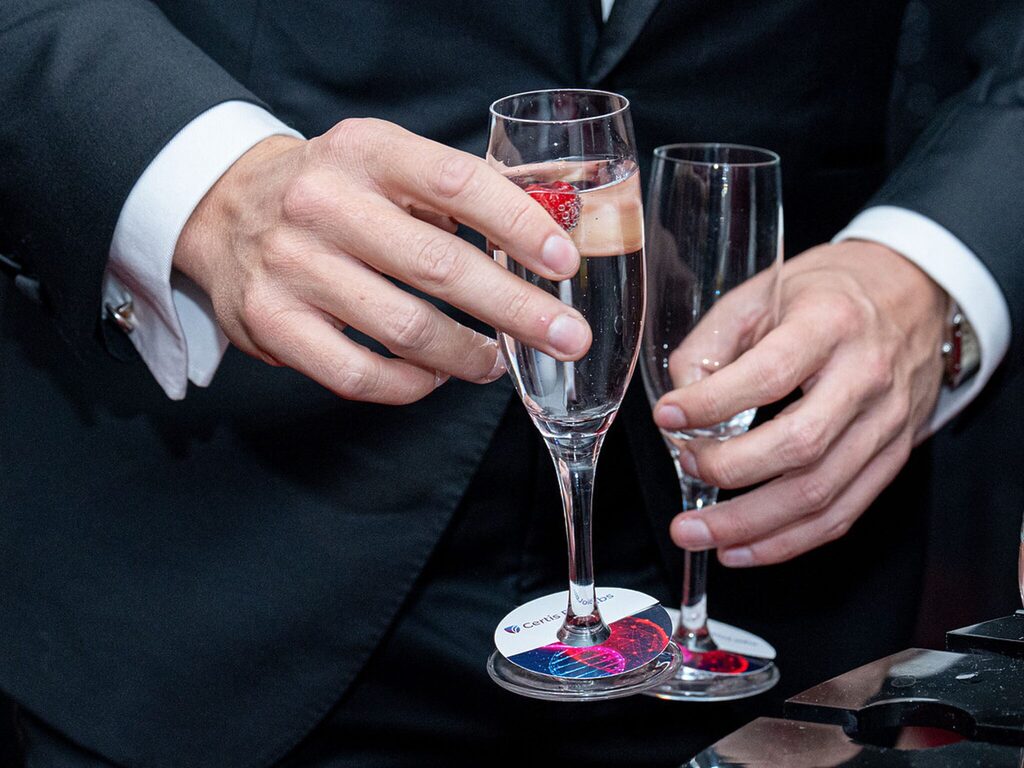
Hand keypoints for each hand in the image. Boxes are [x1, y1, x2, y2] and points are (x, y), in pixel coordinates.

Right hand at [173, 119, 590, 403]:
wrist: (224, 210)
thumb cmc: (332, 191)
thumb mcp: (384, 162)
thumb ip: (454, 193)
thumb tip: (544, 233)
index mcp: (365, 151)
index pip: (456, 182)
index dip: (519, 225)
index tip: (564, 262)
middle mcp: (322, 203)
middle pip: (439, 266)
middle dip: (517, 309)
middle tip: (567, 336)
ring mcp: (291, 266)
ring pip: (405, 329)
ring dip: (468, 355)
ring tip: (496, 361)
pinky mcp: (271, 323)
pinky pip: (358, 374)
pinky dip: (410, 385)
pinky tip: (433, 377)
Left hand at [653, 241, 947, 565]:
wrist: (915, 292)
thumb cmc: (831, 292)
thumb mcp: (763, 293)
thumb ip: (713, 344)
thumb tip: (678, 405)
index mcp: (830, 324)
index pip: (769, 374)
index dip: (712, 404)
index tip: (669, 418)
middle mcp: (867, 375)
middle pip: (799, 444)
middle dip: (729, 472)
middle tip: (684, 471)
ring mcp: (887, 422)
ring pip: (820, 492)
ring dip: (751, 525)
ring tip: (698, 533)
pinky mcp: (894, 455)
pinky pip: (843, 512)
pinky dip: (789, 540)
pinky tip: (743, 547)